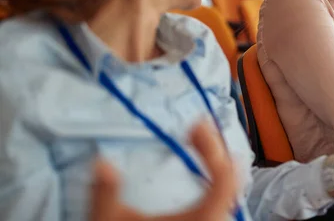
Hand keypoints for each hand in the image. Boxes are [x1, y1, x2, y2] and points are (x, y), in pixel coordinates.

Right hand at [90, 123, 237, 220]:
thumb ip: (106, 193)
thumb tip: (101, 160)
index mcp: (200, 220)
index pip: (224, 179)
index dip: (213, 148)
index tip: (195, 125)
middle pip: (230, 182)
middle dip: (214, 149)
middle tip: (195, 128)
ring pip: (230, 194)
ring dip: (218, 165)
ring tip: (201, 142)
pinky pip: (223, 204)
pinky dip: (218, 183)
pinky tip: (207, 170)